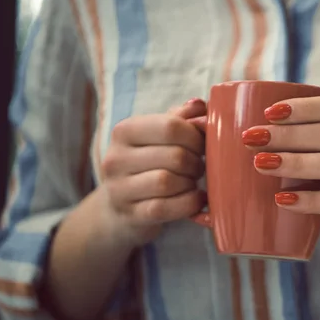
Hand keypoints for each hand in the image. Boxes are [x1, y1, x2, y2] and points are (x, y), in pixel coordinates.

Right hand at [100, 98, 206, 245]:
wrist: (121, 207)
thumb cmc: (148, 165)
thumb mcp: (159, 136)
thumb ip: (180, 118)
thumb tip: (201, 105)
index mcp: (125, 131)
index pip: (171, 127)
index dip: (197, 137)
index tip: (203, 145)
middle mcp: (116, 158)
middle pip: (175, 156)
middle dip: (196, 163)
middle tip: (199, 167)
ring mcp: (120, 188)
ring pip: (168, 182)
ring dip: (191, 183)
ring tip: (193, 182)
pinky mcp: (130, 214)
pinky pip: (166, 208)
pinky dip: (189, 203)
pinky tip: (196, 199)